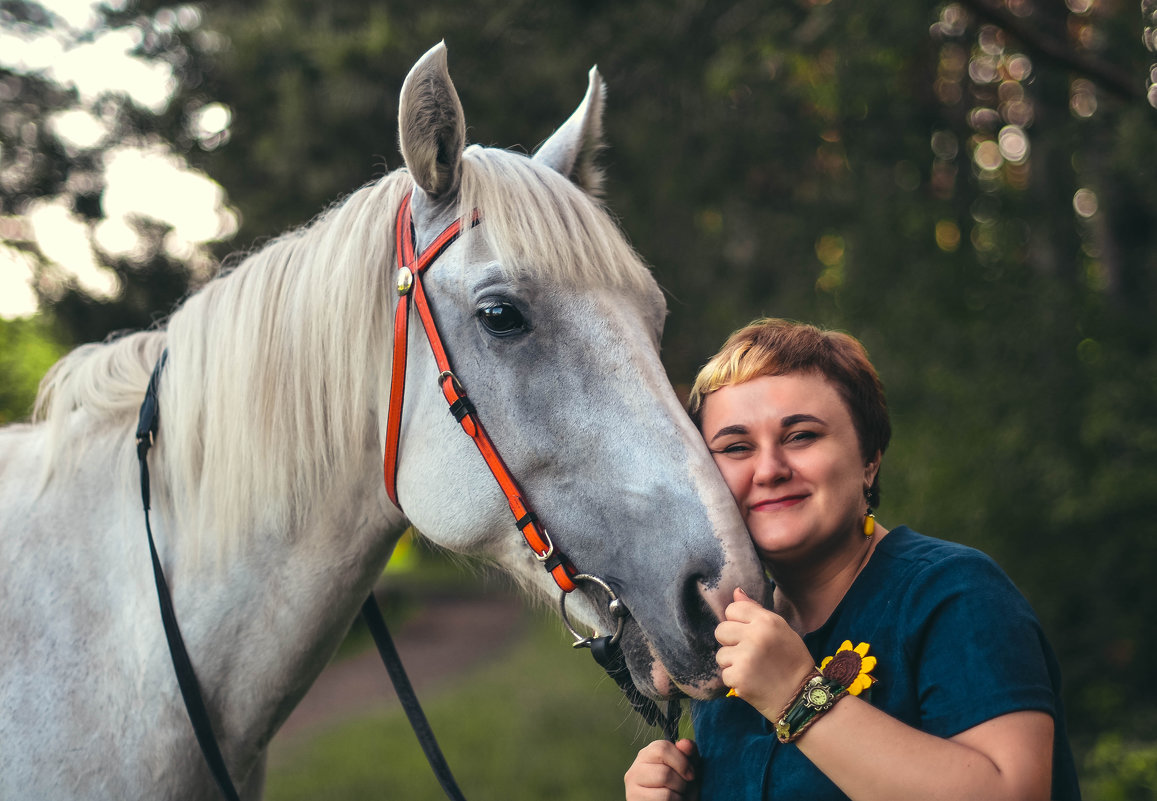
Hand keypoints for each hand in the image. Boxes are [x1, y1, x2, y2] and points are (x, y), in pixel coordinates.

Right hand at [624, 738, 699, 800]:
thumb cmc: (681, 785)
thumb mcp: (688, 767)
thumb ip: (688, 753)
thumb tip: (686, 744)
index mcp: (647, 754)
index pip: (662, 748)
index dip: (682, 762)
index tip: (691, 775)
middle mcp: (635, 769)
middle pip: (665, 773)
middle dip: (681, 784)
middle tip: (682, 789)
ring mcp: (632, 788)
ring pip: (665, 793)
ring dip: (678, 797)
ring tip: (675, 796)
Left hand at [714, 588, 814, 719]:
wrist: (801, 697)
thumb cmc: (792, 661)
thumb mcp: (781, 630)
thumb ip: (756, 611)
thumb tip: (736, 592)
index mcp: (767, 621)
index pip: (732, 609)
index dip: (737, 622)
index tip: (748, 634)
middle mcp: (755, 635)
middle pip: (721, 630)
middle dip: (731, 642)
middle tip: (749, 654)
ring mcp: (746, 657)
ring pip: (721, 653)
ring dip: (732, 663)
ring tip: (752, 669)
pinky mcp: (738, 677)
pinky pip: (724, 673)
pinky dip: (735, 679)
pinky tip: (751, 681)